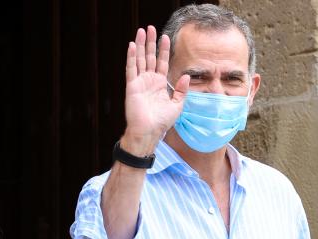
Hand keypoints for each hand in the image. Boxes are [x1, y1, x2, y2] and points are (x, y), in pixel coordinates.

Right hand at [123, 26, 188, 154]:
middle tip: (150, 28)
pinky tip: (132, 45)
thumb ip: (181, 90)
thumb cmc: (162, 122)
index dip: (163, 50)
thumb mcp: (177, 105)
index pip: (162, 62)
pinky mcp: (132, 86)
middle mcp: (149, 81)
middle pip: (150, 57)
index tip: (165, 37)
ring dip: (141, 45)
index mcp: (159, 84)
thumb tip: (186, 75)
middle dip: (150, 42)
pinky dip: (132, 57)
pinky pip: (131, 69)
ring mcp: (140, 82)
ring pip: (140, 59)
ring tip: (141, 31)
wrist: (149, 131)